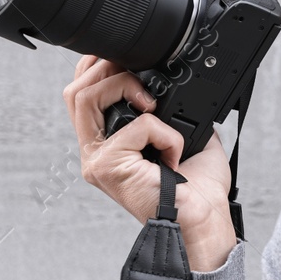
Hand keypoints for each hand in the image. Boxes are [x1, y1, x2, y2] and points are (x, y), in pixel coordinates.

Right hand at [63, 54, 237, 271]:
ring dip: (128, 88)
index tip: (125, 57)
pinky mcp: (107, 167)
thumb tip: (178, 87)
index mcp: (108, 144)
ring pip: (89, 98)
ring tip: (156, 108)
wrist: (204, 222)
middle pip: (76, 92)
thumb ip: (172, 111)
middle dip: (109, 71)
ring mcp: (96, 161)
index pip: (81, 95)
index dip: (95, 68)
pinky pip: (136, 126)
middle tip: (145, 85)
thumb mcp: (185, 136)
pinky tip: (175, 153)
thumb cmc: (199, 190)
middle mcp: (95, 152)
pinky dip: (165, 132)